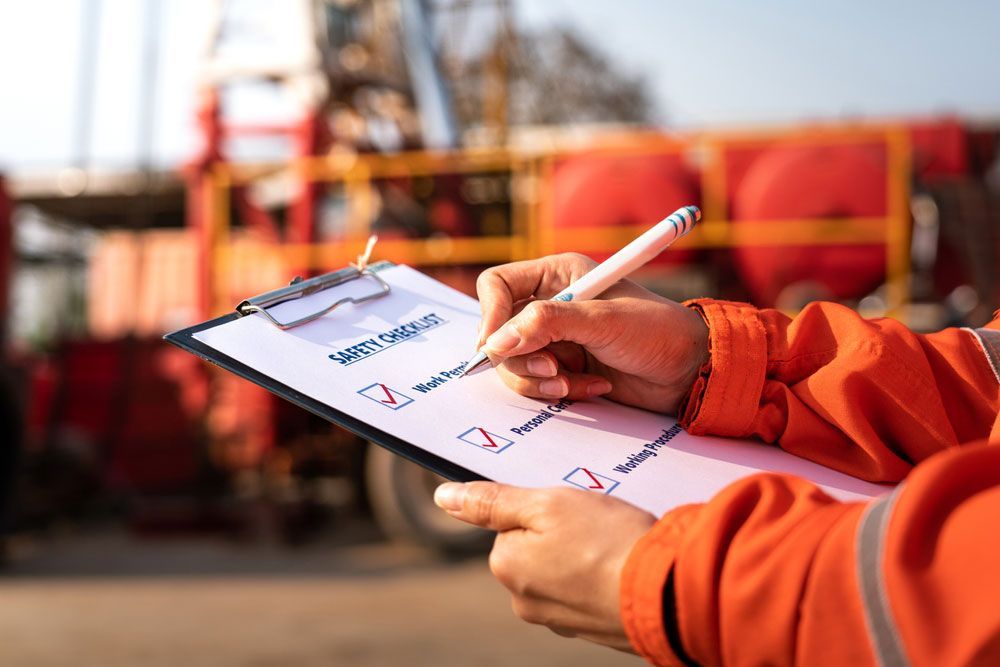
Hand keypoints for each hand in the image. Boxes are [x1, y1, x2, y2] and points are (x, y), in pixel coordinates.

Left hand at [434, 481, 655, 652]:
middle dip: (563, 532)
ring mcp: (560, 619)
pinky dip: (603, 575)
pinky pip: (589, 589)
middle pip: (536, 547)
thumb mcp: (547, 504)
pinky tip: (623, 564)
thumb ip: (492, 501)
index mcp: (507, 567)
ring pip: (564, 568)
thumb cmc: (609, 542)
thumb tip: (445, 496)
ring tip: (614, 544)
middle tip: (597, 523)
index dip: (543, 507)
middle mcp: (526, 601)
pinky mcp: (592, 628)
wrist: (669, 592)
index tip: (570, 509)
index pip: (511, 523)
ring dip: (585, 554)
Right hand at [476, 253, 708, 413]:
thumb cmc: (656, 332)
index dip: (490, 314)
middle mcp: (549, 304)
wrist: (689, 371)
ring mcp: (554, 339)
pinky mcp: (563, 368)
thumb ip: (547, 324)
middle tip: (552, 369)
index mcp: (557, 275)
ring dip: (539, 380)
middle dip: (521, 358)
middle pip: (498, 332)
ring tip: (573, 382)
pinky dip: (559, 391)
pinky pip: (536, 385)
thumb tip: (495, 343)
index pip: (497, 286)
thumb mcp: (603, 321)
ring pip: (513, 364)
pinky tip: (593, 386)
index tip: (494, 345)